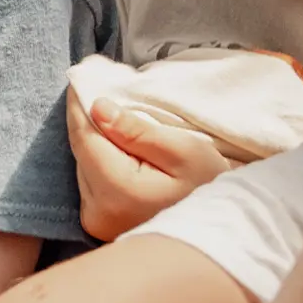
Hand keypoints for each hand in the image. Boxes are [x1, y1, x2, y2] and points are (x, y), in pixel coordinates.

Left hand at [65, 84, 234, 243]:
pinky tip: (117, 144)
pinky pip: (92, 179)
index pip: (84, 137)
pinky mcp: (101, 224)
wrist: (221, 230)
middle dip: (90, 118)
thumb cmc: (210, 189)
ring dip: (96, 138)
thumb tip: (97, 108)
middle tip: (98, 84)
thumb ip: (137, 130)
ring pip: (85, 164)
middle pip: (82, 150)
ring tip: (111, 113)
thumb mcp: (183, 151)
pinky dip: (102, 158)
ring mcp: (97, 222)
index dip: (80, 103)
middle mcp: (97, 211)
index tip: (84, 72)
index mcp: (116, 191)